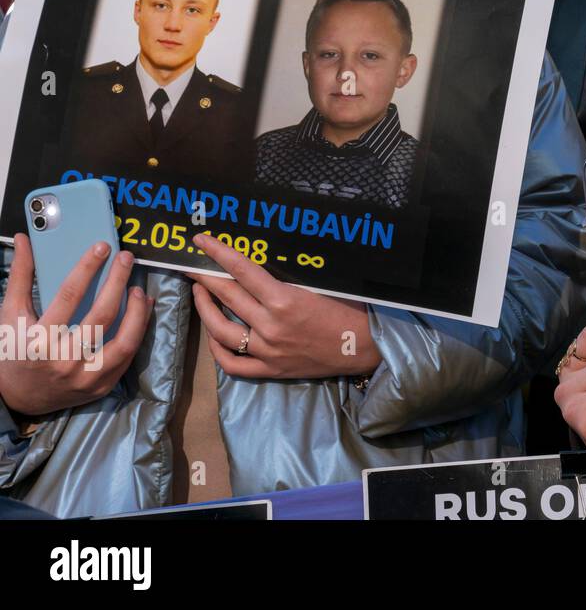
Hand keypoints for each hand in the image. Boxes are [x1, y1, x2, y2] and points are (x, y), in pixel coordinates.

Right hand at [0, 236, 151, 415]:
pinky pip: (128, 356)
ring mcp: (86, 377)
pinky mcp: (102, 385)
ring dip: (137, 311)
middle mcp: (64, 360)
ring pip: (125, 340)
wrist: (18, 397)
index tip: (102, 247)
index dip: (87, 269)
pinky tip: (141, 310)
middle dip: (117, 281)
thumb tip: (25, 239)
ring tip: (138, 288)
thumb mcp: (11, 315)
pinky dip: (139, 330)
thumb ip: (21, 277)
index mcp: (39, 341)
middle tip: (127, 258)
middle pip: (102, 316)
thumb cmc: (14, 351)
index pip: (69, 297)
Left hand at [183, 232, 379, 379]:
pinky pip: (233, 363)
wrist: (367, 348)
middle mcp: (271, 326)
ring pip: (221, 330)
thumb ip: (290, 276)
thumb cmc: (351, 310)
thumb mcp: (323, 284)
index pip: (242, 271)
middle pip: (226, 296)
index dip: (218, 253)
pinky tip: (214, 335)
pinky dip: (217, 349)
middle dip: (205, 277)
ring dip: (205, 309)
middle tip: (193, 265)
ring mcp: (268, 351)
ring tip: (200, 294)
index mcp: (285, 300)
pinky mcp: (271, 370)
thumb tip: (263, 259)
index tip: (201, 241)